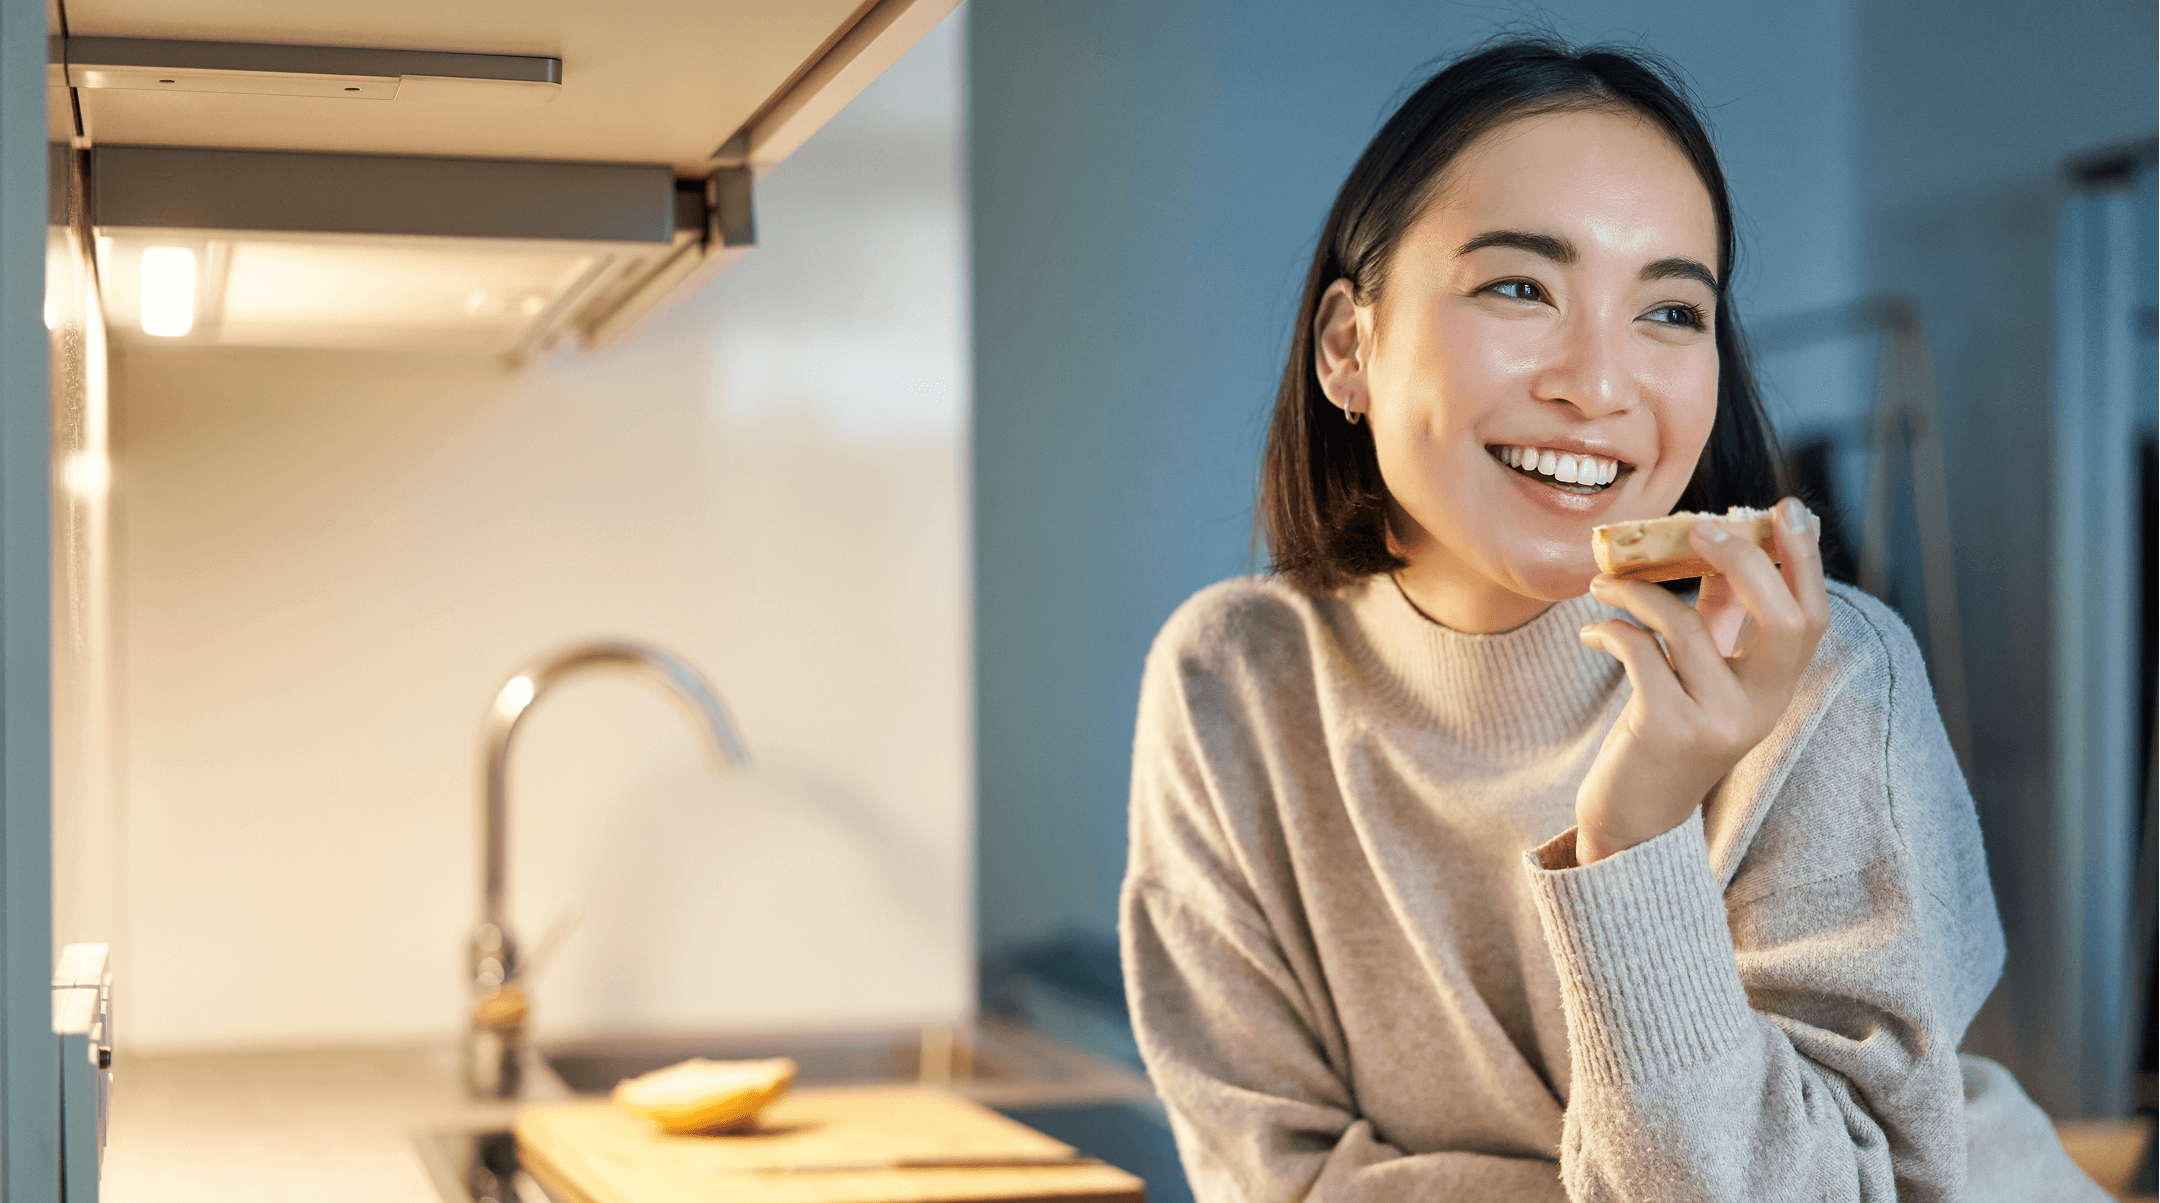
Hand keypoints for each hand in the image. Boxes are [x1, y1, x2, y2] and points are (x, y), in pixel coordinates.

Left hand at [1572, 498, 1828, 864]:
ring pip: (1683, 626)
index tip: (1784, 508)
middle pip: (1780, 618)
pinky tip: (1592, 632)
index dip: (1803, 560)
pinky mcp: (1667, 729)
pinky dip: (1609, 628)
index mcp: (1776, 689)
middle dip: (1740, 559)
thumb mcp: (1702, 676)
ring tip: (1602, 583)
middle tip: (1694, 523)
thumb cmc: (1666, 732)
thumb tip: (1721, 539)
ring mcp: (1717, 721)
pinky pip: (1639, 651)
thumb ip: (1719, 617)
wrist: (1633, 819)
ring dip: (1634, 590)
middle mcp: (1760, 708)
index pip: (1810, 616)